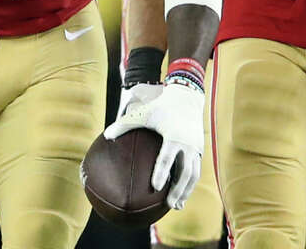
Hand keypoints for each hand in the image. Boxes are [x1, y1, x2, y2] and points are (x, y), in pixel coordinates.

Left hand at [104, 82, 203, 209]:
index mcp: (173, 136)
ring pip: (193, 175)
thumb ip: (124, 125)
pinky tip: (181, 195)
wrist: (187, 99)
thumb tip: (106, 136)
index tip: (155, 188)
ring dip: (186, 191)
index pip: (166, 158)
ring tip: (177, 206)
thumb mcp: (142, 114)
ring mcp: (195, 148)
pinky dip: (189, 185)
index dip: (161, 173)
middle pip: (184, 172)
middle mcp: (187, 144)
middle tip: (168, 205)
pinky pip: (196, 171)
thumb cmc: (161, 107)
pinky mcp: (199, 151)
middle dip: (177, 190)